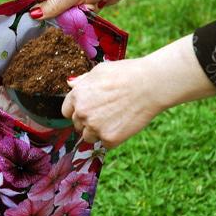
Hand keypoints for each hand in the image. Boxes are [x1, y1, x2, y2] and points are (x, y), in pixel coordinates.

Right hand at [31, 0, 160, 18]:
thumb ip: (54, 5)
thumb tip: (33, 15)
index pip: (36, 0)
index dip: (36, 14)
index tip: (39, 28)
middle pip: (51, 12)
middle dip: (62, 17)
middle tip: (74, 12)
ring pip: (66, 17)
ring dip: (77, 17)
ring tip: (88, 6)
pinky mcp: (83, 4)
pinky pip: (79, 17)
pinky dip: (86, 16)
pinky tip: (95, 6)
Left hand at [62, 35, 215, 147]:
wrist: (149, 85)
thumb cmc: (126, 74)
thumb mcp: (100, 71)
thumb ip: (82, 81)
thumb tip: (70, 84)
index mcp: (76, 96)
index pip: (67, 112)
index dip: (78, 111)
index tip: (90, 110)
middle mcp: (82, 113)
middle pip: (78, 125)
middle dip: (89, 121)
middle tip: (108, 112)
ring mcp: (94, 127)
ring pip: (89, 137)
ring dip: (99, 131)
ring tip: (116, 118)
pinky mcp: (109, 138)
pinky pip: (105, 144)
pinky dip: (113, 138)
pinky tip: (123, 124)